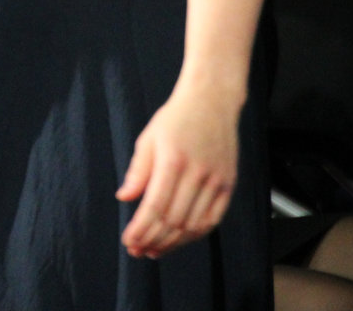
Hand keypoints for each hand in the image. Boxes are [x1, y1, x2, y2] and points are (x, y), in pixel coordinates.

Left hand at [116, 86, 239, 258]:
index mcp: (173, 160)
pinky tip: (179, 240)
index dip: (141, 229)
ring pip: (194, 225)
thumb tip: (124, 198)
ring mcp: (216, 180)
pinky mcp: (228, 184)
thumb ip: (137, 171)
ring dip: (173, 243)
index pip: (155, 206)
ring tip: (154, 250)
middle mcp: (197, 173)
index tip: (129, 241)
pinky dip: (195, 235)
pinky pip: (213, 219)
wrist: (212, 102)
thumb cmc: (176, 119)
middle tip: (137, 250)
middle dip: (153, 240)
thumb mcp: (148, 138)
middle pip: (174, 220)